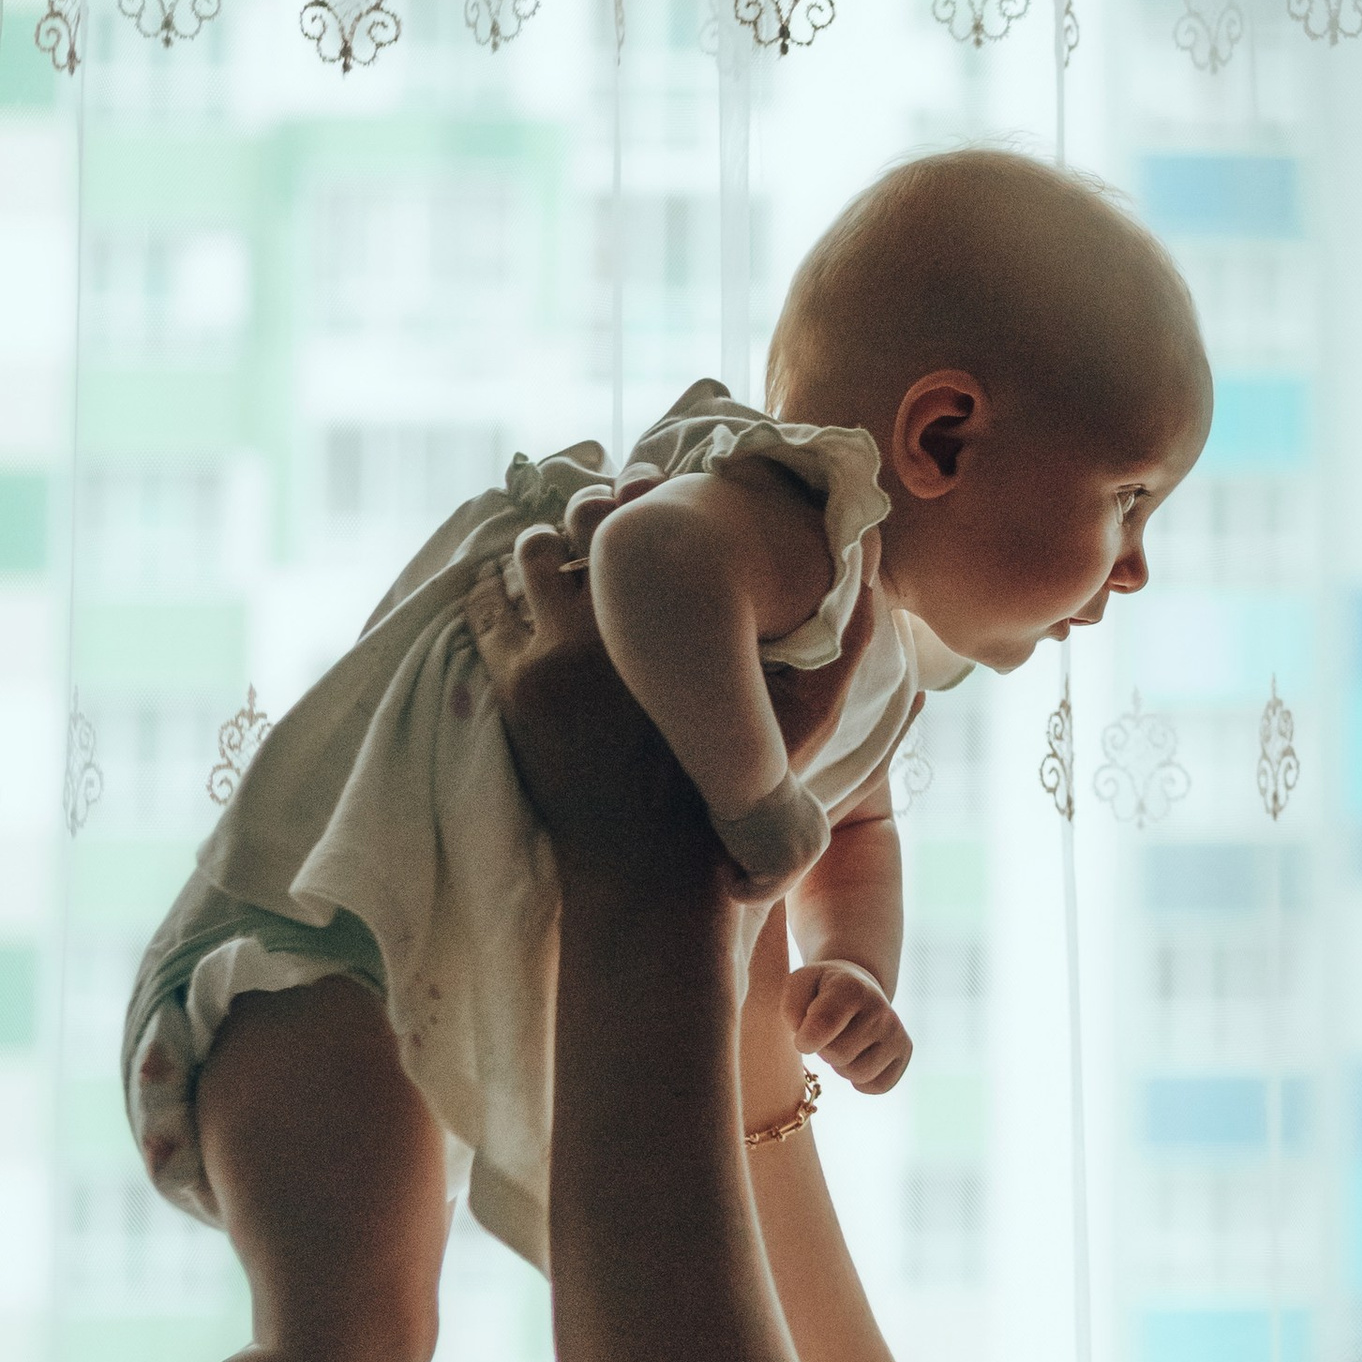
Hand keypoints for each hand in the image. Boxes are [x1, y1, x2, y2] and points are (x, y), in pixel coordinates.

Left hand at [467, 519, 873, 895]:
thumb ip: (849, 643)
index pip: (643, 505)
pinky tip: (509, 595)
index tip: (646, 495)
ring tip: (553, 558)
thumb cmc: (729, 796)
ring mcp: (555, 655)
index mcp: (683, 617)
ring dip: (541, 549)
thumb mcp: (807, 718)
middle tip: (597, 519)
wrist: (651, 870)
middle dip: (587, 512)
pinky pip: (485, 609)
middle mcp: (614, 624)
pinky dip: (494, 592)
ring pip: (530, 555)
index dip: (642, 492)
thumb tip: (876, 570)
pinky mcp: (517, 689)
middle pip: (580, 517)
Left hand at [789, 959, 912, 1095]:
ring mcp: (896, 1031)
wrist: (858, 986)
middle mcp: (880, 1009)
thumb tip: (808, 1040)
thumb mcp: (799, 985)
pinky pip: (876, 1086)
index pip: (823, 1025)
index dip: (805, 1040)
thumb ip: (792, 1008)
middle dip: (823, 1051)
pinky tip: (858, 1058)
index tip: (802, 1037)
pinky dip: (861, 1081)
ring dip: (841, 1066)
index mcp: (850, 988)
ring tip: (842, 1044)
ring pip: (857, 1075)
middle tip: (826, 1036)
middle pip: (837, 1055)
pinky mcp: (905, 1051)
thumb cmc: (821, 991)